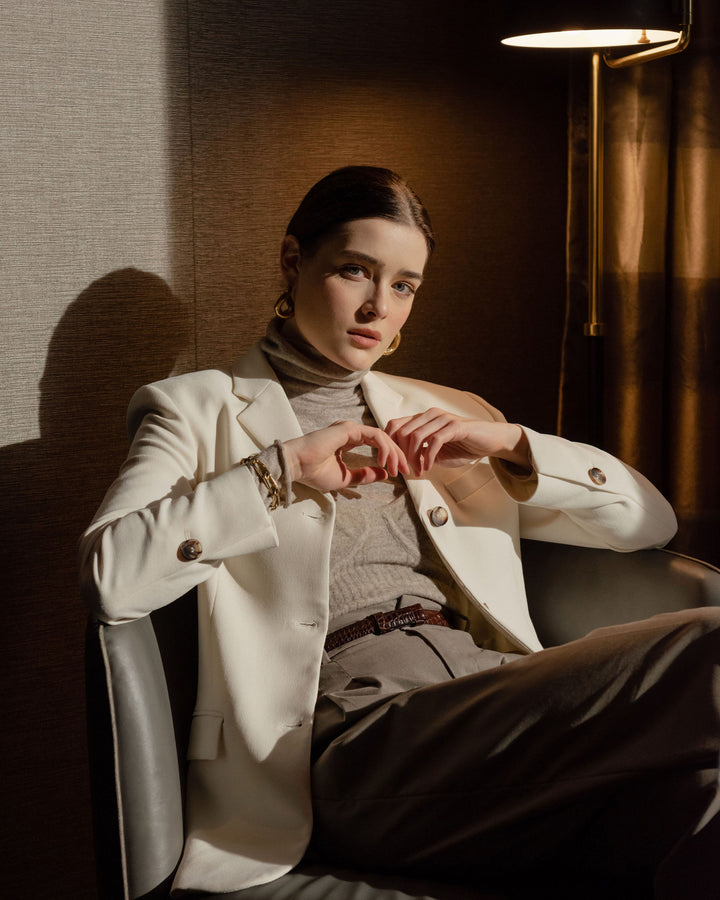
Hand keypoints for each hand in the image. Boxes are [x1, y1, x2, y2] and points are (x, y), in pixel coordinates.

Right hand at [282, 421, 409, 492]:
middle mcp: (350, 432)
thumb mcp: (345, 478)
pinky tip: (386, 462)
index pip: (376, 445)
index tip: (399, 473)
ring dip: (393, 452)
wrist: (296, 467)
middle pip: (383, 439)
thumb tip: (384, 473)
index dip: (390, 458)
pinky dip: (384, 448)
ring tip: (397, 469)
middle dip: (397, 454)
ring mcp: (349, 428)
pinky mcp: (349, 428)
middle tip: (406, 470)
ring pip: (381, 436)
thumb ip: (364, 474)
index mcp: (347, 441)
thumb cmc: (313, 473)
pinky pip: (375, 435)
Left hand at [385, 408, 530, 475]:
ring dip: (412, 458)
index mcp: (422, 419)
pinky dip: (427, 457)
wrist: (488, 441)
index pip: (394, 425)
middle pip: (401, 432)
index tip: (393, 464)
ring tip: (417, 471)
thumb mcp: (435, 452)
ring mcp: (442, 419)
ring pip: (415, 436)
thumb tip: (401, 463)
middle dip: (399, 455)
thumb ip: (418, 454)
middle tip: (403, 471)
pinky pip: (434, 441)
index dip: (389, 445)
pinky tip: (427, 468)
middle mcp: (429, 415)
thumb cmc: (462, 446)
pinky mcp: (455, 426)